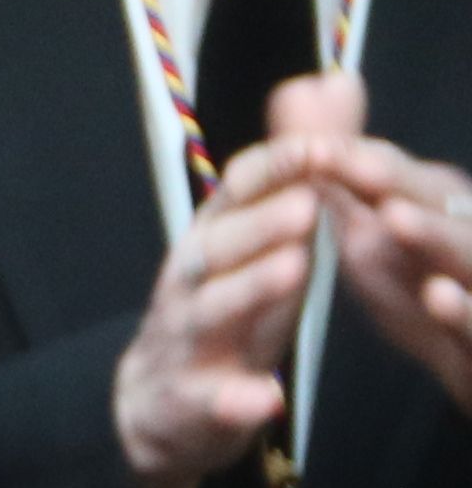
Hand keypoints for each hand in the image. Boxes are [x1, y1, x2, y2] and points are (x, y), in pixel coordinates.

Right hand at [116, 128, 331, 487]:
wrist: (155, 405)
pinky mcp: (192, 404)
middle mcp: (190, 285)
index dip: (275, 166)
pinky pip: (212, 403)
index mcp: (211, 239)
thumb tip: (331, 82)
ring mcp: (186, 344)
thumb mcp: (258, 233)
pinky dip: (236, 400)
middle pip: (216, 249)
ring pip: (210, 315)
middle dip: (258, 225)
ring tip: (293, 272)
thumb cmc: (223, 308)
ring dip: (248, 291)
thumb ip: (295, 164)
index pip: (235, 190)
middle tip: (307, 205)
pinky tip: (264, 398)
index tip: (321, 145)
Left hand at [279, 71, 471, 418]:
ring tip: (394, 218)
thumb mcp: (378, 244)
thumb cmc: (424, 295)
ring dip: (432, 232)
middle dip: (397, 180)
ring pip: (466, 248)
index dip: (355, 159)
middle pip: (437, 197)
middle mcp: (463, 231)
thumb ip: (348, 194)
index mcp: (434, 209)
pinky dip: (461, 308)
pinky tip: (437, 297)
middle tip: (353, 163)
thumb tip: (304, 129)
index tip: (311, 144)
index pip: (394, 177)